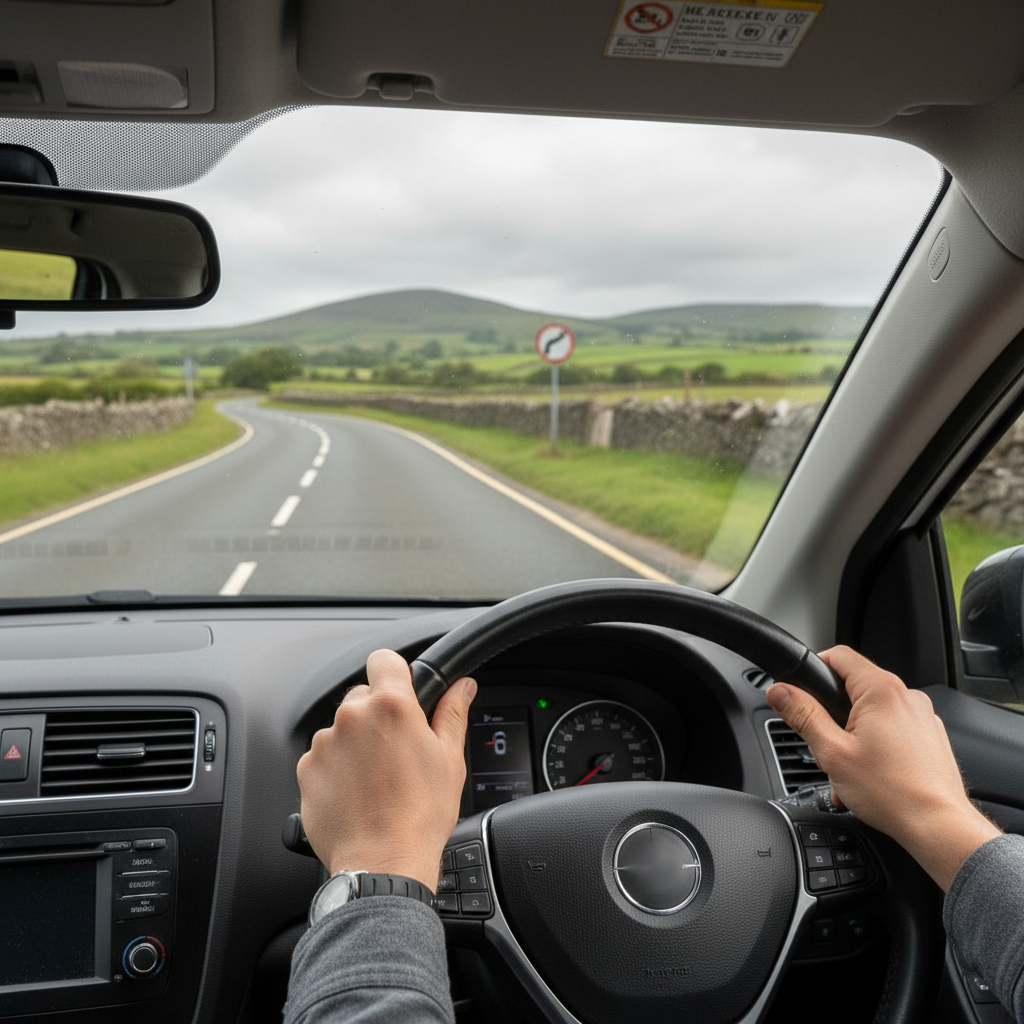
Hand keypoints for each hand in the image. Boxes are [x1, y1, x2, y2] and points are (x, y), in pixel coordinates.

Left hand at [296, 649, 476, 890]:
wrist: (382, 864)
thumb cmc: (419, 815)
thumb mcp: (449, 759)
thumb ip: (452, 713)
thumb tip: (462, 687)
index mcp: (391, 706)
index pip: (384, 659)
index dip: (394, 673)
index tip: (402, 690)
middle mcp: (352, 717)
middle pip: (363, 697)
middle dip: (379, 716)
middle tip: (398, 750)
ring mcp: (325, 744)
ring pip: (343, 729)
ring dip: (357, 744)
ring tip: (377, 780)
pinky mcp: (307, 770)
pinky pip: (324, 757)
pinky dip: (338, 769)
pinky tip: (358, 794)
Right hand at [766, 646, 999, 890]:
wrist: (939, 827)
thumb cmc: (892, 793)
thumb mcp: (831, 752)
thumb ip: (802, 715)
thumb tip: (779, 692)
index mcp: (881, 691)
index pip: (839, 656)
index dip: (814, 668)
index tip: (800, 690)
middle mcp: (906, 696)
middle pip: (855, 687)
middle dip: (833, 714)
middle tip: (824, 744)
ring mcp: (922, 716)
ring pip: (873, 712)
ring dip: (853, 734)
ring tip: (848, 770)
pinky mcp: (930, 737)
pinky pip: (893, 729)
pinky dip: (876, 745)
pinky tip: (869, 775)